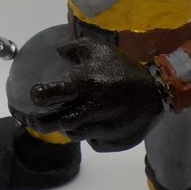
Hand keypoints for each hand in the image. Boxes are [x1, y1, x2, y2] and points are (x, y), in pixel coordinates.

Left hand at [27, 37, 164, 151]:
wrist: (156, 93)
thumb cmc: (123, 69)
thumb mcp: (101, 50)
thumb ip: (76, 48)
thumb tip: (58, 52)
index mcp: (82, 84)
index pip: (46, 94)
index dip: (37, 96)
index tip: (37, 95)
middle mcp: (87, 108)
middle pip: (52, 122)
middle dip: (39, 121)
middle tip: (34, 119)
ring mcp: (97, 128)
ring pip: (70, 133)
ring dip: (68, 126)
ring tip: (72, 117)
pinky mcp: (108, 141)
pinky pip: (91, 141)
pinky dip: (91, 134)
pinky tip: (97, 123)